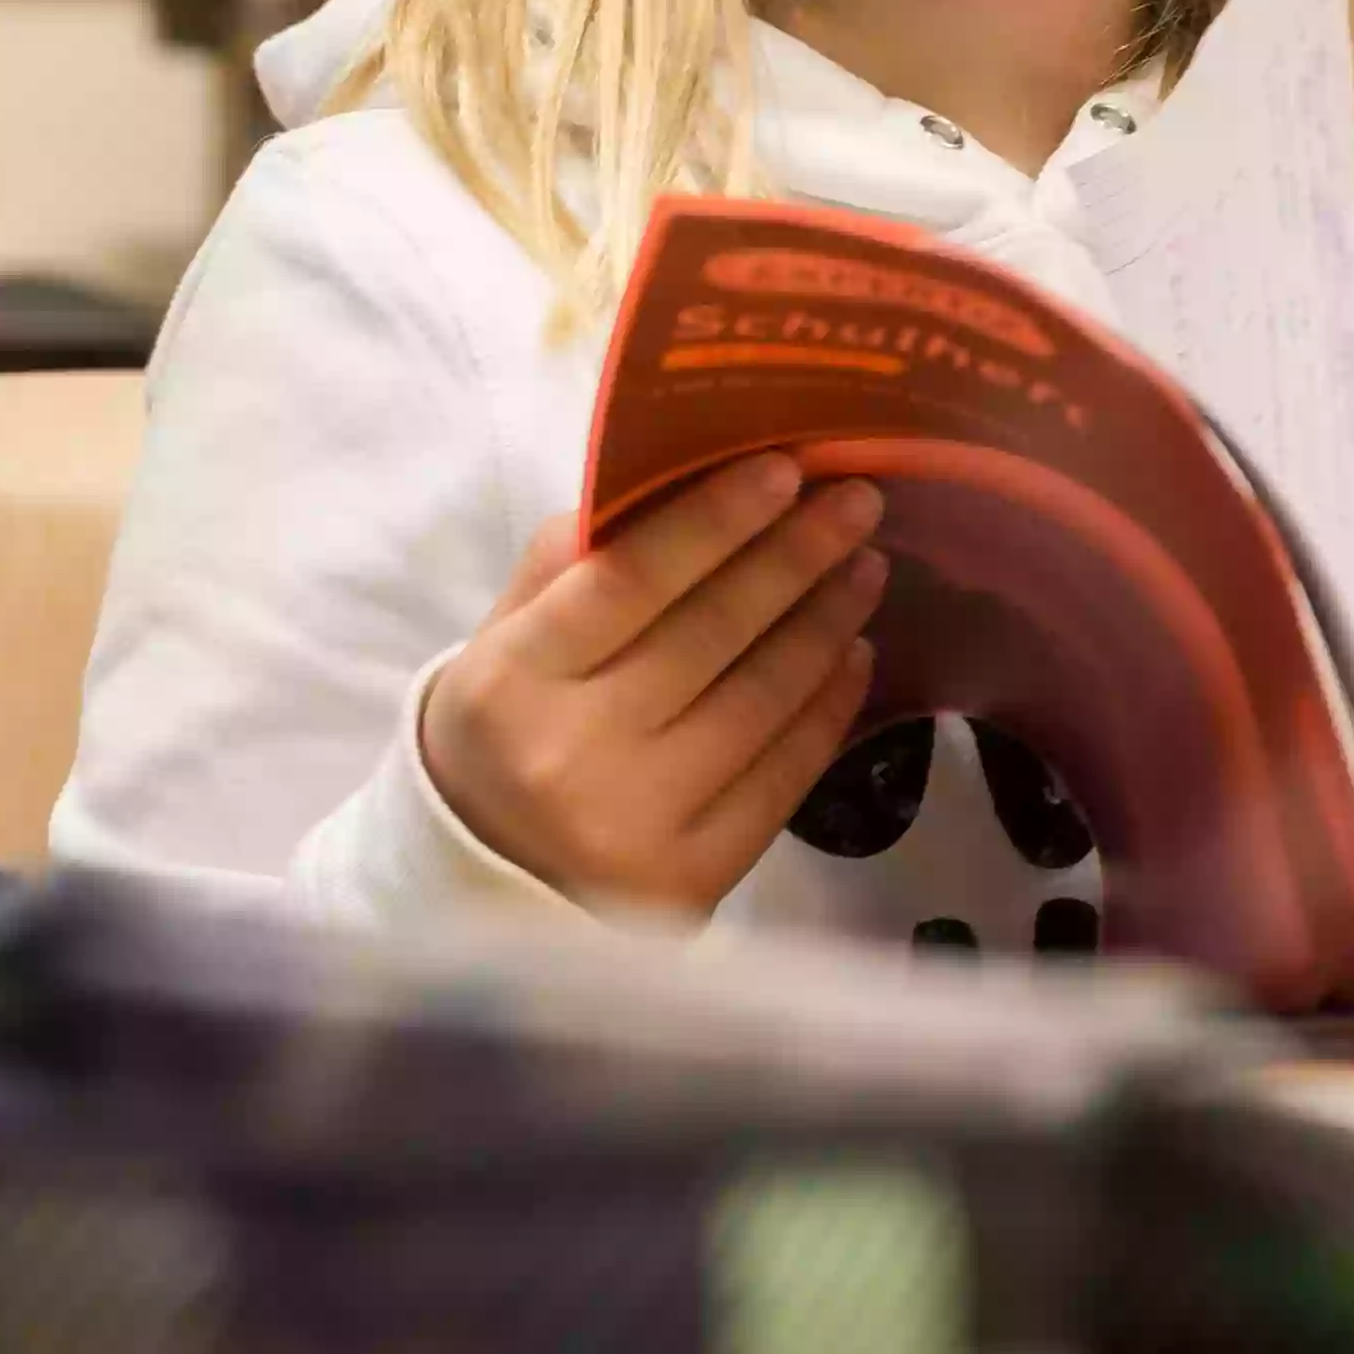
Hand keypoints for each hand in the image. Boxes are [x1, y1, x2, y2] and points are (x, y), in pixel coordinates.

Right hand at [421, 458, 892, 920]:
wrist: (487, 885)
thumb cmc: (505, 733)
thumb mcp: (502, 642)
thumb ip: (569, 564)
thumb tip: (673, 483)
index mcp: (515, 676)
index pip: (629, 580)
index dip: (713, 521)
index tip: (785, 468)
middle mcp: (576, 749)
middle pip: (709, 633)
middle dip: (794, 557)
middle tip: (857, 502)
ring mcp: (641, 818)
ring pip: (759, 701)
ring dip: (825, 623)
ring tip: (865, 569)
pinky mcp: (695, 875)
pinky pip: (784, 777)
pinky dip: (828, 708)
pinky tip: (854, 655)